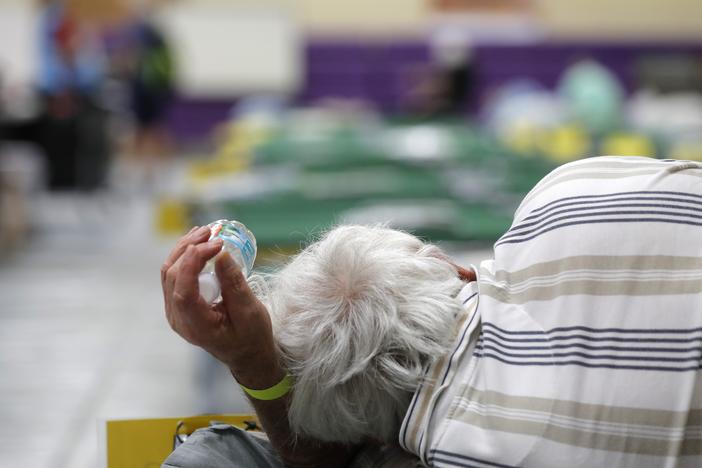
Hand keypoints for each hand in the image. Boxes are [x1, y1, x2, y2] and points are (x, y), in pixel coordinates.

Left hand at [161, 226, 281, 385]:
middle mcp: (178, 318)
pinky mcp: (179, 303)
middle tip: (212, 233)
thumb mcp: (250, 312)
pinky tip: (198, 243)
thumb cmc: (252, 337)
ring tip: (205, 232)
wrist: (246, 354)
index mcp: (196, 326)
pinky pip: (175, 275)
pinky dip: (185, 256)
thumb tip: (221, 254)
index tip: (214, 244)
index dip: (193, 262)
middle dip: (190, 249)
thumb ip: (234, 285)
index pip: (183, 290)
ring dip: (185, 249)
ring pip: (169, 272)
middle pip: (172, 276)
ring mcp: (175, 311)